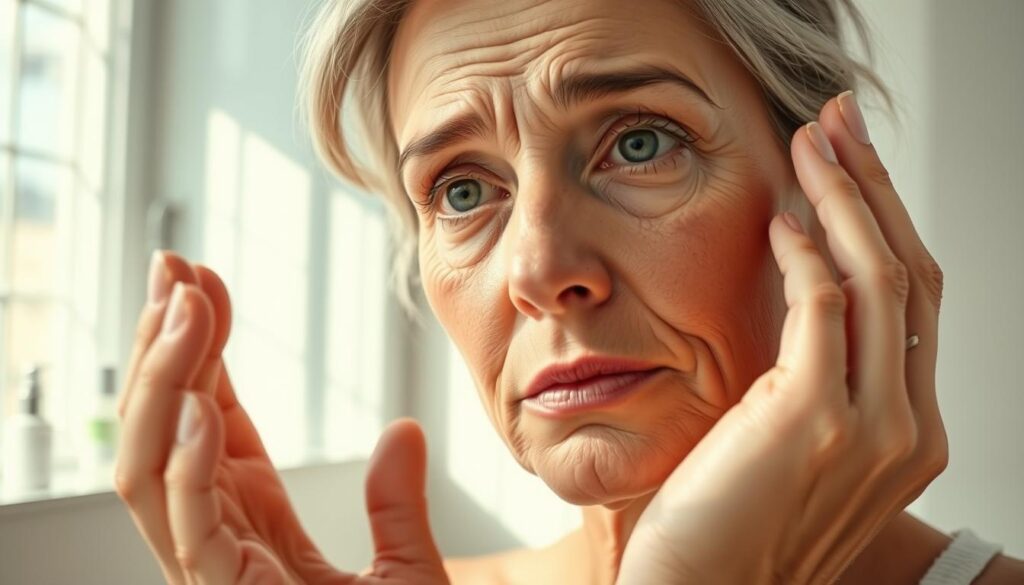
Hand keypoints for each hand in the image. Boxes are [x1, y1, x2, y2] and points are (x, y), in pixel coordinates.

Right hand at [114, 251, 448, 583]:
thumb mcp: (402, 568)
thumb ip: (396, 504)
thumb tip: (404, 431)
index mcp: (248, 525)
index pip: (203, 417)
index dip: (197, 347)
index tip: (200, 278)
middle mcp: (217, 540)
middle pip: (162, 432)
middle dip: (159, 347)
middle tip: (173, 269)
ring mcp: (210, 569)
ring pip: (150, 470)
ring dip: (161, 384)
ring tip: (183, 308)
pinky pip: (191, 526)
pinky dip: (188, 465)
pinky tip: (201, 406)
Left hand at [617, 92, 947, 583]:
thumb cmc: (727, 518)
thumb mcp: (786, 435)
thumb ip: (810, 368)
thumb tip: (802, 276)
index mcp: (908, 432)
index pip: (916, 302)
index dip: (887, 222)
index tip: (850, 165)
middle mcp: (909, 429)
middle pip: (913, 275)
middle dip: (875, 187)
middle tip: (838, 126)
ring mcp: (872, 426)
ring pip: (882, 277)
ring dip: (843, 198)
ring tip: (809, 143)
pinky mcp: (815, 419)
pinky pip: (825, 305)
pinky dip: (805, 251)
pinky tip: (777, 217)